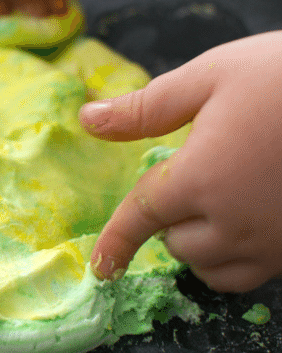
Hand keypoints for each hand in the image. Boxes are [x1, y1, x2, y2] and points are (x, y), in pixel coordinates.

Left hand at [80, 32, 281, 292]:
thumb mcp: (212, 75)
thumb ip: (145, 107)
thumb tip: (88, 120)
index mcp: (201, 178)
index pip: (141, 219)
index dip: (115, 243)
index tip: (101, 267)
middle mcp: (234, 222)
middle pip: (176, 243)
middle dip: (169, 217)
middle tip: (193, 173)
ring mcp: (273, 242)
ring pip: (211, 268)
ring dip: (200, 243)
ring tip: (216, 201)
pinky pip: (250, 277)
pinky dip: (233, 260)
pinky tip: (245, 224)